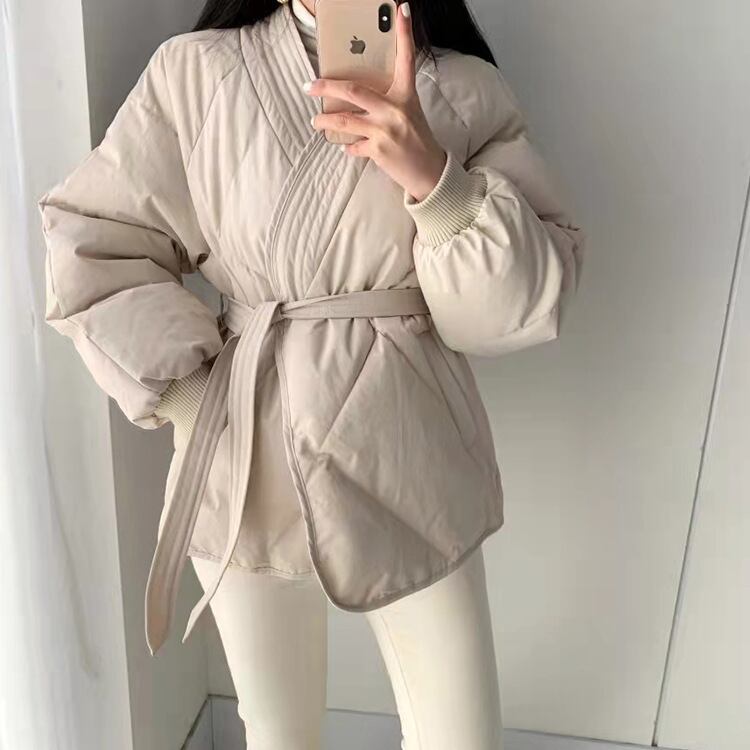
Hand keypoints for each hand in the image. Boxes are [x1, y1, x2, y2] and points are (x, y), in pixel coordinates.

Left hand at [304, 1, 446, 201]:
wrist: (429, 174)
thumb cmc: (418, 142)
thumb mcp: (409, 114)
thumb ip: (388, 101)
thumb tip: (359, 96)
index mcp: (406, 95)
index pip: (406, 58)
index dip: (404, 33)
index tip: (401, 9)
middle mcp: (395, 110)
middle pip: (354, 90)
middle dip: (327, 86)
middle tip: (310, 85)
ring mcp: (386, 130)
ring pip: (344, 120)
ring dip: (325, 120)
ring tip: (316, 121)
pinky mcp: (378, 150)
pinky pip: (353, 146)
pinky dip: (349, 147)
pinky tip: (347, 147)